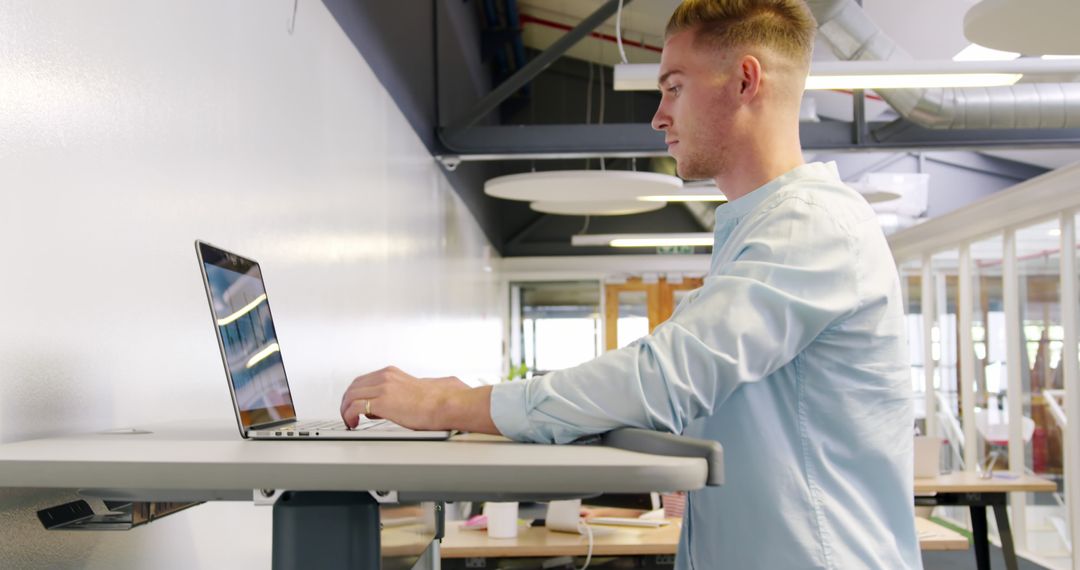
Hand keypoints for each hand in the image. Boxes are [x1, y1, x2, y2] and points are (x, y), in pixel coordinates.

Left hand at [339, 366, 468, 429]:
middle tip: (348, 413)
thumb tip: (407, 399)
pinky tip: (353, 423)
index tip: (356, 404)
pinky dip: (348, 416)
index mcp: (393, 373)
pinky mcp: (382, 402)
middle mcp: (386, 377)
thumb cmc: (439, 400)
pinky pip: (354, 407)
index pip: (364, 380)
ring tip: (349, 421)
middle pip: (354, 386)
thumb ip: (407, 390)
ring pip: (350, 395)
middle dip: (347, 400)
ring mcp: (383, 388)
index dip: (357, 393)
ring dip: (345, 409)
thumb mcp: (417, 388)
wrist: (446, 404)